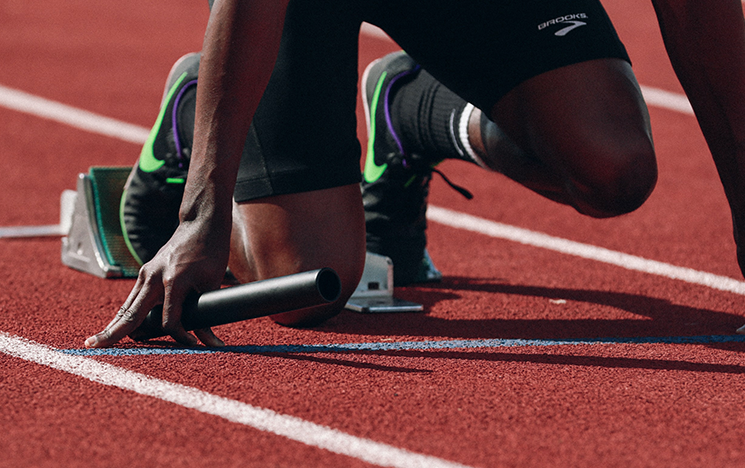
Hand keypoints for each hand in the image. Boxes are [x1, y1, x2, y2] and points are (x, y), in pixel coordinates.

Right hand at [84, 219, 229, 347]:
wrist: (201, 224)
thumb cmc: (211, 252)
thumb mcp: (212, 283)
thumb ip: (207, 312)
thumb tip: (209, 341)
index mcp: (173, 281)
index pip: (169, 321)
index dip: (181, 337)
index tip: (193, 345)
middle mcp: (154, 277)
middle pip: (131, 314)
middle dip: (113, 333)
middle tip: (93, 347)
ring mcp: (147, 273)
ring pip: (127, 306)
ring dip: (114, 325)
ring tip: (96, 342)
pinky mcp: (146, 272)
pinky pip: (132, 298)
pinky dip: (125, 314)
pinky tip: (115, 327)